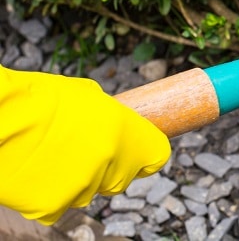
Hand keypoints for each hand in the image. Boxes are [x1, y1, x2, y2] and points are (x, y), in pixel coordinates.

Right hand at [0, 67, 170, 224]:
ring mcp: (84, 188)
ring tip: (50, 156)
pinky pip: (58, 205)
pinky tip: (35, 172)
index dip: (146, 155)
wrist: (1, 119)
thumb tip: (113, 124)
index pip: (156, 156)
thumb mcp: (87, 96)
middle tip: (82, 150)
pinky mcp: (53, 207)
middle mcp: (112, 163)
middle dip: (108, 167)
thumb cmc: (41, 100)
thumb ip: (107, 117)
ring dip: (76, 179)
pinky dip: (48, 194)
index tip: (137, 152)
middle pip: (121, 177)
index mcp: (127, 133)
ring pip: (88, 191)